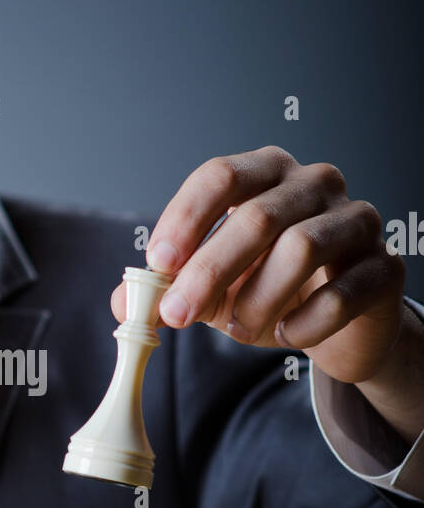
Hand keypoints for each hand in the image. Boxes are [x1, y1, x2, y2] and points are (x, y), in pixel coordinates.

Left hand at [111, 146, 423, 443]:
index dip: (186, 218)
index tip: (158, 263)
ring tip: (237, 329)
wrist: (341, 325)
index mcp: (267, 173)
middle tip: (177, 315)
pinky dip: (303, 323)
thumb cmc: (273, 290)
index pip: (222, 175)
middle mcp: (316, 184)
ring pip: (302, 249)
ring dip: (257, 299)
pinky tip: (287, 334)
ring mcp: (357, 221)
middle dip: (209, 271)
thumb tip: (123, 302)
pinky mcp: (384, 268)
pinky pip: (341, 295)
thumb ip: (167, 290)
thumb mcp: (212, 289)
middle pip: (257, 216)